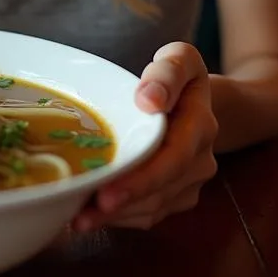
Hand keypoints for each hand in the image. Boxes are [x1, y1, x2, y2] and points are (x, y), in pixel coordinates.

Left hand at [72, 41, 217, 231]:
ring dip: (116, 218)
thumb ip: (167, 72)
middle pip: (160, 191)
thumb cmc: (177, 76)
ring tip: (77, 218)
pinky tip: (90, 214)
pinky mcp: (177, 196)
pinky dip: (121, 218)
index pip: (173, 158)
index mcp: (200, 124)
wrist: (197, 100)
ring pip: (153, 208)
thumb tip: (149, 100)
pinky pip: (150, 213)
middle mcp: (200, 160)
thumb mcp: (178, 58)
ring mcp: (190, 182)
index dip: (141, 179)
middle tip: (82, 216)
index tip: (107, 193)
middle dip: (121, 206)